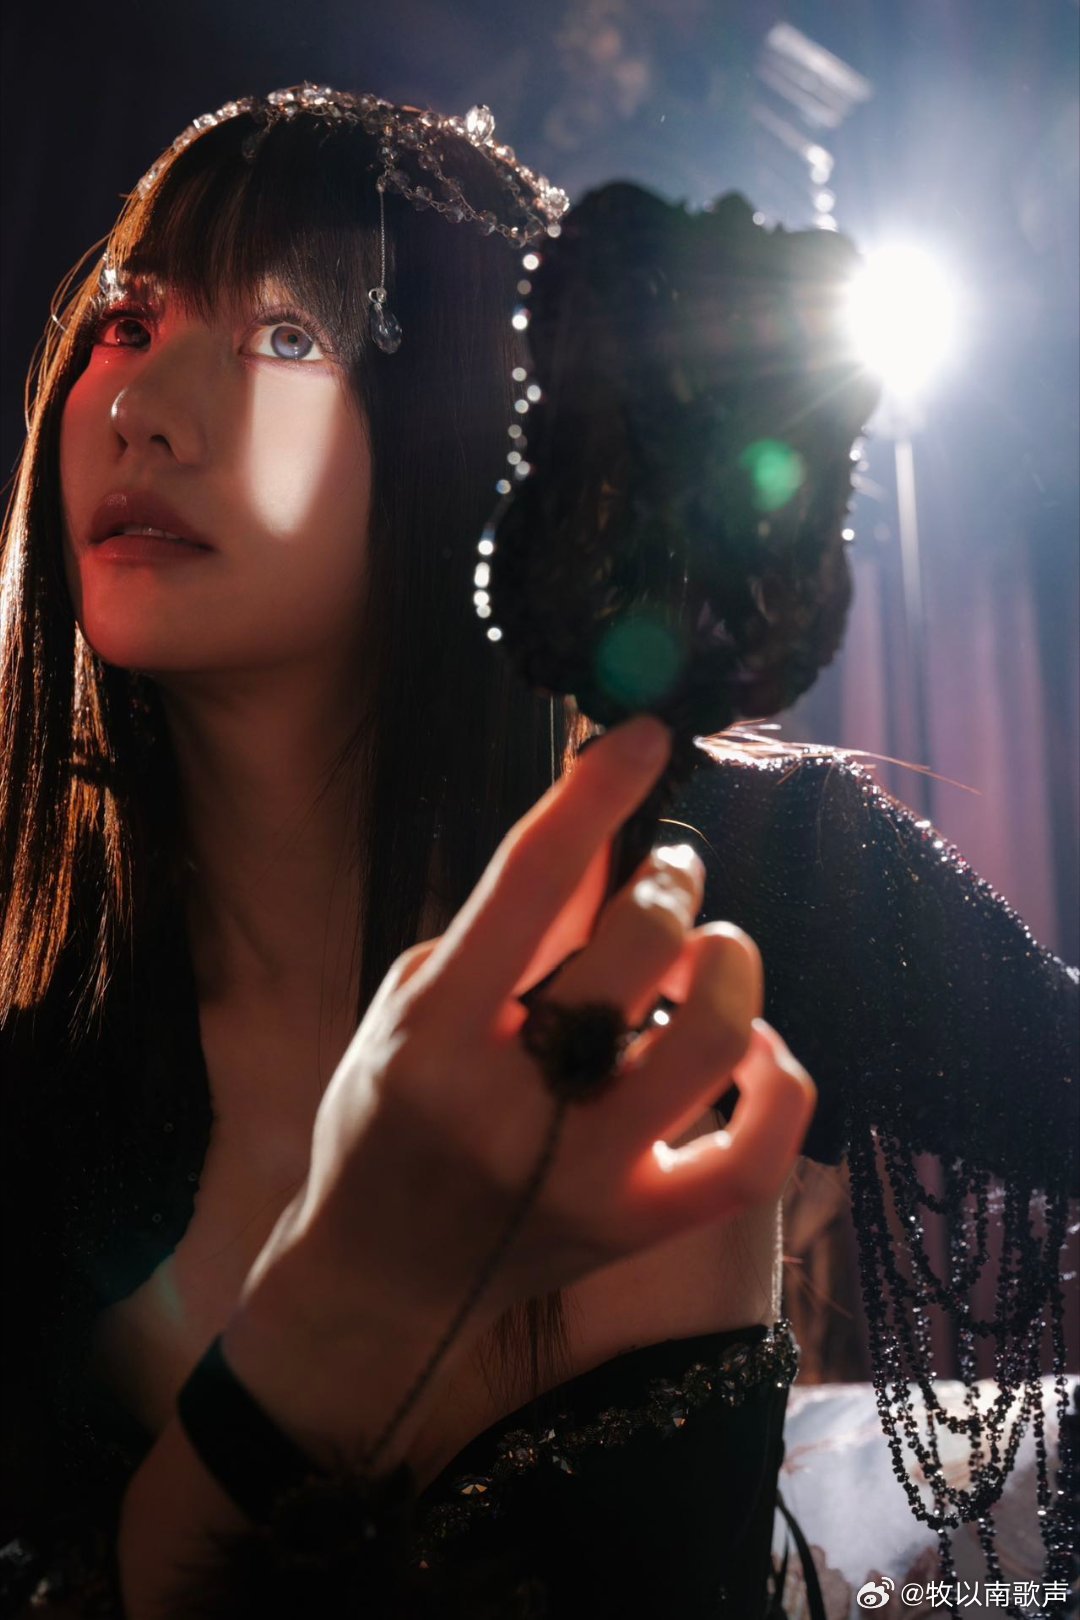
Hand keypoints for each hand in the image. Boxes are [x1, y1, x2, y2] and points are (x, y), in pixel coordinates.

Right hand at [242, 717, 814, 1345]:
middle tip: (670, 871)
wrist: (379, 1284)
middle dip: (670, 879)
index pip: (532, 883)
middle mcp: (512, 1106)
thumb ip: (509, 935)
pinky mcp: (640, 1229)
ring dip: (728, 960)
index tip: (644, 736)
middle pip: (637, 947)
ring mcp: (586, 1177)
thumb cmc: (383, 1124)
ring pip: (710, 1036)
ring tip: (712, 949)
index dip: (596, 794)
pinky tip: (752, 1045)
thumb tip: (610, 846)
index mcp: (435, 1036)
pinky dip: (778, 1079)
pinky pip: (757, 1154)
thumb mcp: (412, 1008)